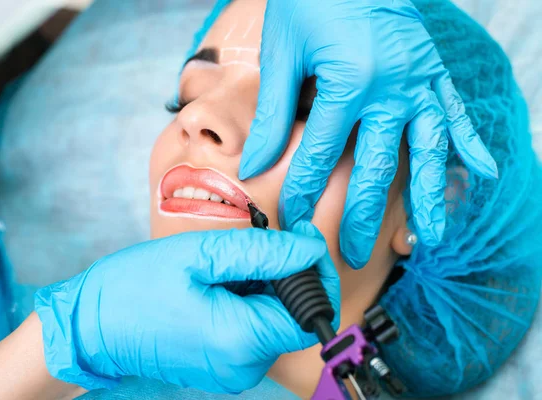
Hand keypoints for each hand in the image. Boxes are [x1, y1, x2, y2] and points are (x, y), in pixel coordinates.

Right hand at [35, 225, 338, 392]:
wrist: (91, 327)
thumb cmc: (134, 288)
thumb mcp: (200, 255)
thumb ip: (263, 253)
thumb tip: (310, 247)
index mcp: (239, 340)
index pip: (310, 313)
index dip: (316, 274)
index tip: (302, 238)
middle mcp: (242, 367)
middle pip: (294, 317)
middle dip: (287, 275)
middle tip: (258, 243)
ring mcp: (232, 371)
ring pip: (274, 321)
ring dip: (265, 287)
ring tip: (228, 264)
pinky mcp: (223, 366)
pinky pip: (253, 331)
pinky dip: (249, 301)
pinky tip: (222, 283)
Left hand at [239, 0, 497, 268]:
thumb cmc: (312, 0)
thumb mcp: (284, 50)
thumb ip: (275, 111)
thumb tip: (255, 163)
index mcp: (349, 82)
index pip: (320, 155)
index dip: (302, 192)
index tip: (292, 223)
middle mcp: (392, 89)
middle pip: (374, 167)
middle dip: (360, 215)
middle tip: (350, 254)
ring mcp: (420, 82)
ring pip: (425, 152)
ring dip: (426, 198)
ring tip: (428, 237)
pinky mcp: (436, 73)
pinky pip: (458, 114)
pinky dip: (470, 144)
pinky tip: (481, 175)